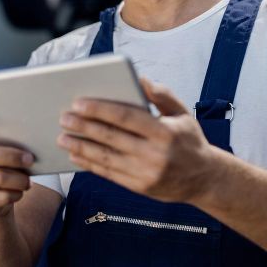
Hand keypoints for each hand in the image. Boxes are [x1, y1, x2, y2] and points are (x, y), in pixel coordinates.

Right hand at [0, 111, 34, 217]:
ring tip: (29, 181)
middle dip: (10, 157)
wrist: (0, 196)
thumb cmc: (6, 165)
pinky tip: (20, 192)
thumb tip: (29, 141)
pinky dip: (15, 194)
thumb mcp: (5, 149)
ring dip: (18, 179)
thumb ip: (8, 141)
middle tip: (30, 159)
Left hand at [56, 78, 215, 203]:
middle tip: (64, 118)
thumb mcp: (182, 114)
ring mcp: (146, 173)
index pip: (126, 117)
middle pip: (111, 138)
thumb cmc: (189, 140)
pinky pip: (109, 174)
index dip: (100, 110)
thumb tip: (140, 79)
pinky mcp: (139, 187)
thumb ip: (162, 96)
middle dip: (84, 127)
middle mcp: (154, 154)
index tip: (79, 103)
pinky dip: (90, 164)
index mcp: (164, 132)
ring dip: (81, 147)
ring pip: (106, 158)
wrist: (204, 179)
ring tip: (62, 137)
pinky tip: (75, 155)